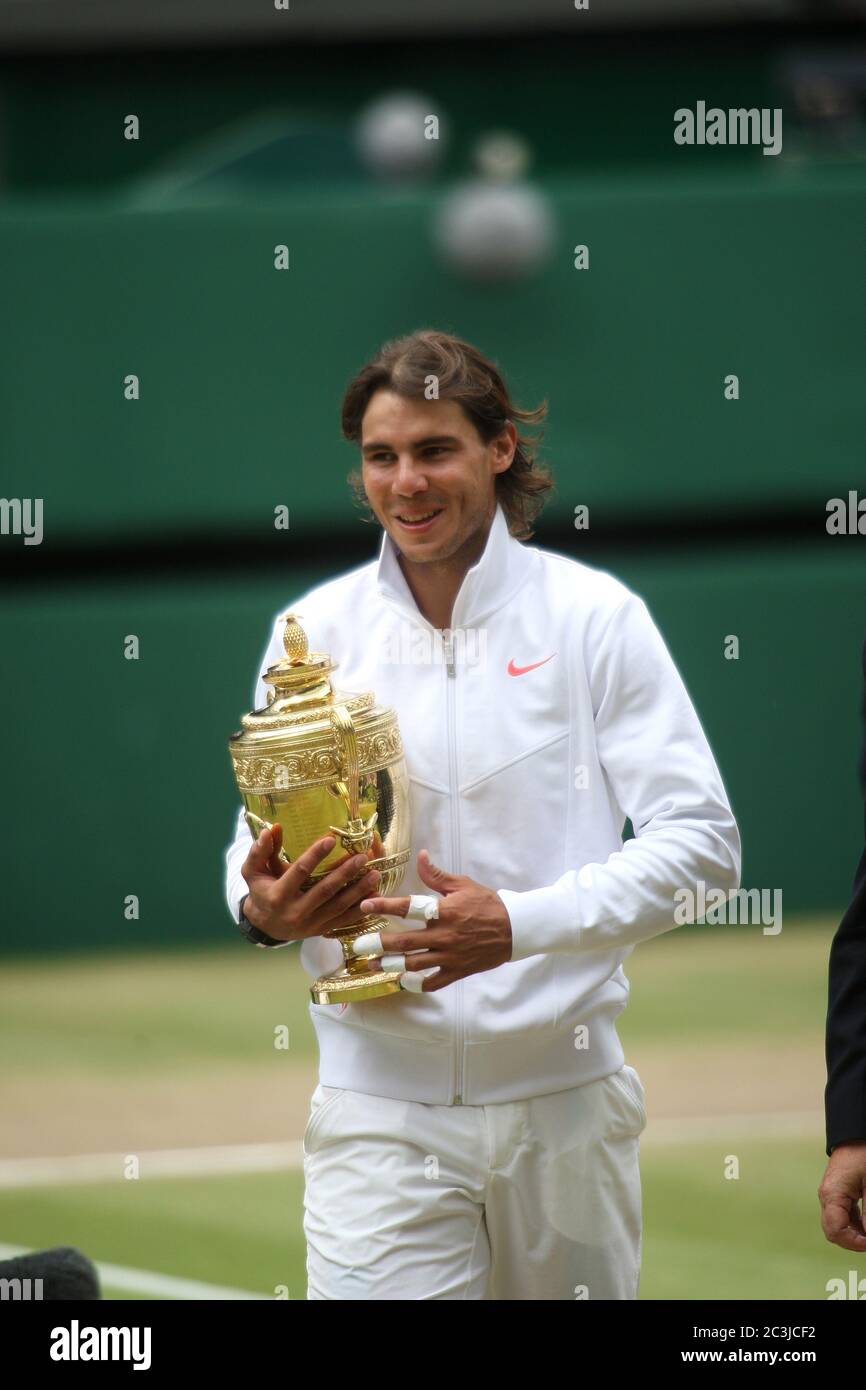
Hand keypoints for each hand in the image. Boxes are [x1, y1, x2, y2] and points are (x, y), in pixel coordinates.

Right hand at [240, 823, 379, 943]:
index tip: (331, 839)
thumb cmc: (261, 891)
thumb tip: (270, 829)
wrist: (265, 925)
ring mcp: (310, 923)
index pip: (300, 872)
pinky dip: (361, 909)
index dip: (315, 855)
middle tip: (362, 856)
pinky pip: (344, 920)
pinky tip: (375, 896)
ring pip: (338, 906)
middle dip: (345, 873)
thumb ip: (259, 851)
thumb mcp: (252, 872)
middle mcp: (295, 911)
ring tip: (375, 874)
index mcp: (278, 895)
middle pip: (325, 890)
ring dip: (359, 890)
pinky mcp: (322, 930)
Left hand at [356, 848, 511, 991]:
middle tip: (358, 945)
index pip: (409, 908)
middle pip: (405, 942)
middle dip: (378, 944)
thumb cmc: (487, 904)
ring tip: (372, 964)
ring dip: (390, 965)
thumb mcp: (463, 884)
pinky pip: (432, 982)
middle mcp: (445, 935)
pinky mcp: (457, 971)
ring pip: (414, 965)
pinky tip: (401, 981)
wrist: (515, 929)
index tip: (365, 905)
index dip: (385, 906)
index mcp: (445, 911)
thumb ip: (436, 875)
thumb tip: (419, 856)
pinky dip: (415, 984)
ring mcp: (450, 956)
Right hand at [818, 1142, 865, 1251]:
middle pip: (833, 1231)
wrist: (854, 1135)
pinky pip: (841, 1216)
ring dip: (855, 1233)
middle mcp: (826, 1197)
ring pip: (837, 1225)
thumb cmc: (863, 1155)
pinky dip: (854, 1224)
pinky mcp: (836, 1194)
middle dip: (853, 1240)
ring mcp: (829, 1195)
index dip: (854, 1243)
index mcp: (831, 1195)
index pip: (835, 1230)